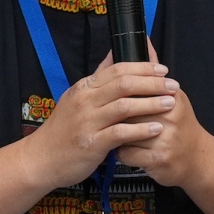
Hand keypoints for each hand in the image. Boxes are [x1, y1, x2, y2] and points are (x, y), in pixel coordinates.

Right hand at [27, 53, 175, 188]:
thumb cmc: (63, 130)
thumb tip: (114, 55)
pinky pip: (121, 133)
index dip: (143, 68)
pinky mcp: (92, 143)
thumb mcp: (77, 99)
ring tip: (171, 103)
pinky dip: (141, 130)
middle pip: (124, 84)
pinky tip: (156, 129)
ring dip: (151, 103)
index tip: (162, 70)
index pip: (117, 69)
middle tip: (173, 85)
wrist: (41, 159)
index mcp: (84, 88)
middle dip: (153, 83)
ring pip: (125, 106)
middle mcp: (85, 101)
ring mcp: (88, 122)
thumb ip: (98, 79)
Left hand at [115, 43, 213, 188]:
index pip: (136, 88)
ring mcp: (165, 138)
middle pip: (128, 110)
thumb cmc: (179, 124)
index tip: (112, 98)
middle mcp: (169, 115)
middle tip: (108, 117)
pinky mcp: (159, 159)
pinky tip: (126, 150)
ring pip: (124, 133)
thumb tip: (144, 40)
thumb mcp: (172, 94)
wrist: (197, 158)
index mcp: (171, 96)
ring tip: (118, 134)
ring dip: (116, 135)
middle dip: (116, 115)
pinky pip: (127, 154)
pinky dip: (122, 153)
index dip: (120, 95)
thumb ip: (153, 71)